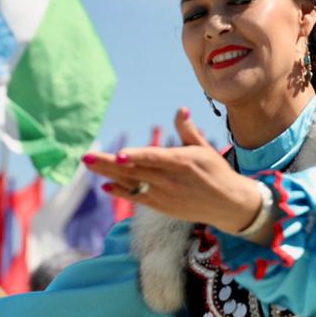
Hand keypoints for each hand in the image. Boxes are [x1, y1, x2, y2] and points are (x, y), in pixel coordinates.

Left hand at [83, 108, 262, 233]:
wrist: (228, 205)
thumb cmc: (216, 172)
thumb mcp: (204, 149)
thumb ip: (187, 130)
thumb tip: (180, 109)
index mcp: (182, 162)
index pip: (154, 158)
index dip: (136, 157)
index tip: (119, 155)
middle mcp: (171, 180)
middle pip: (135, 171)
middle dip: (109, 164)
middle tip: (86, 157)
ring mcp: (165, 195)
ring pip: (132, 184)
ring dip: (109, 175)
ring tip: (90, 166)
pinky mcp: (163, 206)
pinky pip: (138, 198)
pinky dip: (121, 192)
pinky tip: (105, 185)